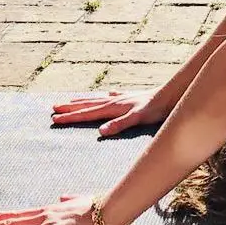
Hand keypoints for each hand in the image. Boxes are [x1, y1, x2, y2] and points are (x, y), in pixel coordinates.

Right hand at [50, 90, 170, 136]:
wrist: (171, 95)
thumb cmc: (155, 109)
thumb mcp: (137, 118)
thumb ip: (120, 124)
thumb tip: (101, 131)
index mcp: (113, 108)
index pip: (87, 114)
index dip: (70, 117)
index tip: (53, 119)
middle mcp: (115, 101)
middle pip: (88, 105)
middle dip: (70, 108)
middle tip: (53, 108)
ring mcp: (124, 98)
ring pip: (98, 100)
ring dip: (84, 101)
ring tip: (71, 100)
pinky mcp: (133, 98)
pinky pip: (115, 96)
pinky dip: (108, 96)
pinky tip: (108, 93)